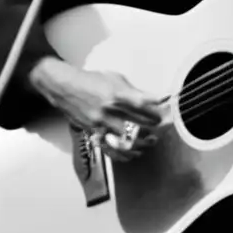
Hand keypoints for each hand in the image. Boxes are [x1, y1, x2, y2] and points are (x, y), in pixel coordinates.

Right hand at [30, 58, 166, 161]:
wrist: (66, 88)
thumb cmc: (93, 80)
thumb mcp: (115, 78)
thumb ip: (133, 91)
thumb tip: (154, 99)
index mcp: (116, 93)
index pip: (141, 102)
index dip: (156, 106)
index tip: (166, 106)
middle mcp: (109, 110)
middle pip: (137, 124)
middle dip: (153, 127)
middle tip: (162, 125)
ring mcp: (100, 124)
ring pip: (126, 141)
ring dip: (142, 144)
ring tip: (151, 141)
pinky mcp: (93, 133)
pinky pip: (111, 149)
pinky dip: (124, 154)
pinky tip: (134, 153)